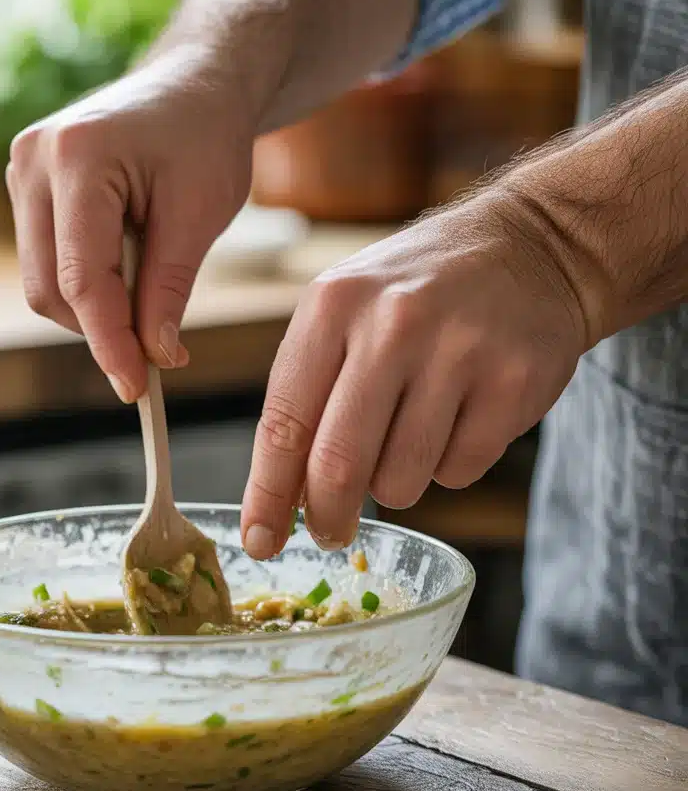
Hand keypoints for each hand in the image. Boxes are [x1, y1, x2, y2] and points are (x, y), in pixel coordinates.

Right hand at [6, 53, 254, 402]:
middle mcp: (31, 162)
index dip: (110, 343)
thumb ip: (169, 288)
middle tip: (159, 345)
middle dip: (102, 329)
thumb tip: (154, 357)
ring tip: (149, 283)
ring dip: (94, 308)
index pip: (82, 280)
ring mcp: (21, 174)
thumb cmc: (205, 137)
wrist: (192, 84)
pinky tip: (126, 267)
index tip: (136, 388)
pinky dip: (86, 286)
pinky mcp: (27, 190)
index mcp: (76, 157)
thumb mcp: (200, 215)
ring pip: (43, 283)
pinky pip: (47, 263)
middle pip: (51, 289)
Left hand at [240, 191, 590, 558]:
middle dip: (327, 517)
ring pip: (401, 481)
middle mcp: (393, 324)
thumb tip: (282, 499)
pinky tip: (459, 417)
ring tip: (410, 433)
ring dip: (395, 483)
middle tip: (329, 534)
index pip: (284, 424)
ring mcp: (459, 352)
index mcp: (332, 306)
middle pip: (339, 465)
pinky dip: (448, 465)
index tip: (260, 542)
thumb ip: (308, 396)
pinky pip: (458, 473)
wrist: (530, 248)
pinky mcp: (515, 383)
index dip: (267, 495)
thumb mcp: (345, 314)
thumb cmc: (415, 294)